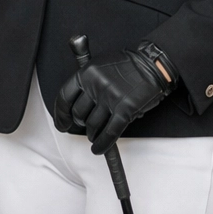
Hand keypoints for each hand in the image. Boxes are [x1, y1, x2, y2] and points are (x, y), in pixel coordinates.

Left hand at [53, 41, 176, 153]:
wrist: (151, 64)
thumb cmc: (126, 65)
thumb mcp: (100, 64)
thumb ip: (87, 80)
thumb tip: (76, 102)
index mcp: (86, 73)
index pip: (64, 98)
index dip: (61, 115)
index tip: (61, 124)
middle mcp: (96, 86)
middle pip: (79, 114)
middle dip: (81, 123)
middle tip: (86, 126)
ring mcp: (110, 98)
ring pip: (93, 125)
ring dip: (92, 135)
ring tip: (95, 136)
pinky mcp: (125, 110)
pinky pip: (109, 133)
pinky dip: (102, 144)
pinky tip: (98, 148)